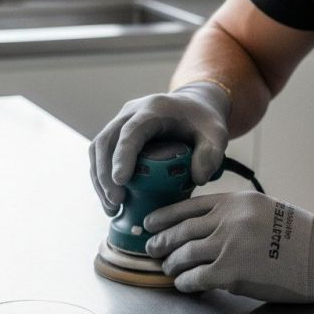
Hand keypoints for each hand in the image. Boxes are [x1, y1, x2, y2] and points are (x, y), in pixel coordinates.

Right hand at [89, 82, 230, 215]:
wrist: (192, 107)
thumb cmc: (202, 122)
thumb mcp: (216, 134)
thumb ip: (212, 154)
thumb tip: (198, 178)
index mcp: (154, 109)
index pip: (131, 131)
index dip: (123, 155)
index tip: (121, 181)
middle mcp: (131, 112)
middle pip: (106, 141)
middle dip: (105, 174)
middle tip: (116, 203)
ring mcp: (119, 122)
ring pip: (97, 149)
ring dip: (99, 179)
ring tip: (111, 207)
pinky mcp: (115, 135)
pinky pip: (99, 155)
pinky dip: (101, 178)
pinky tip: (110, 199)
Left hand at [144, 191, 313, 303]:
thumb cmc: (302, 236)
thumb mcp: (266, 209)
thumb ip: (235, 213)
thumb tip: (206, 225)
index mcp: (236, 201)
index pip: (189, 205)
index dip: (165, 216)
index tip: (150, 222)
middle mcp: (228, 220)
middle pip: (181, 230)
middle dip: (161, 240)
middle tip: (150, 248)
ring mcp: (228, 246)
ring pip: (184, 254)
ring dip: (172, 264)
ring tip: (167, 268)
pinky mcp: (230, 272)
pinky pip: (196, 277)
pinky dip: (185, 282)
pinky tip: (183, 285)